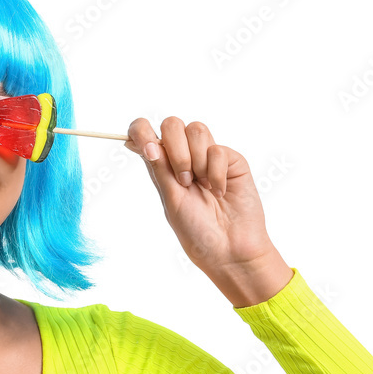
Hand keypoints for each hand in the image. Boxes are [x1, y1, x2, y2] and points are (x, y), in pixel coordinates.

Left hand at [125, 116, 279, 278]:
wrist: (229, 248)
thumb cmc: (197, 230)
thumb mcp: (171, 199)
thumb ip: (160, 169)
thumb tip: (142, 141)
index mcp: (162, 167)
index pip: (145, 133)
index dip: (141, 131)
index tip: (148, 149)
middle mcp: (183, 157)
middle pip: (172, 124)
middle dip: (176, 150)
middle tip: (184, 180)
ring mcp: (207, 157)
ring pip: (196, 130)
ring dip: (197, 161)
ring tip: (202, 186)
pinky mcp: (231, 160)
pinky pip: (218, 149)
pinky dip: (216, 173)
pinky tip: (220, 192)